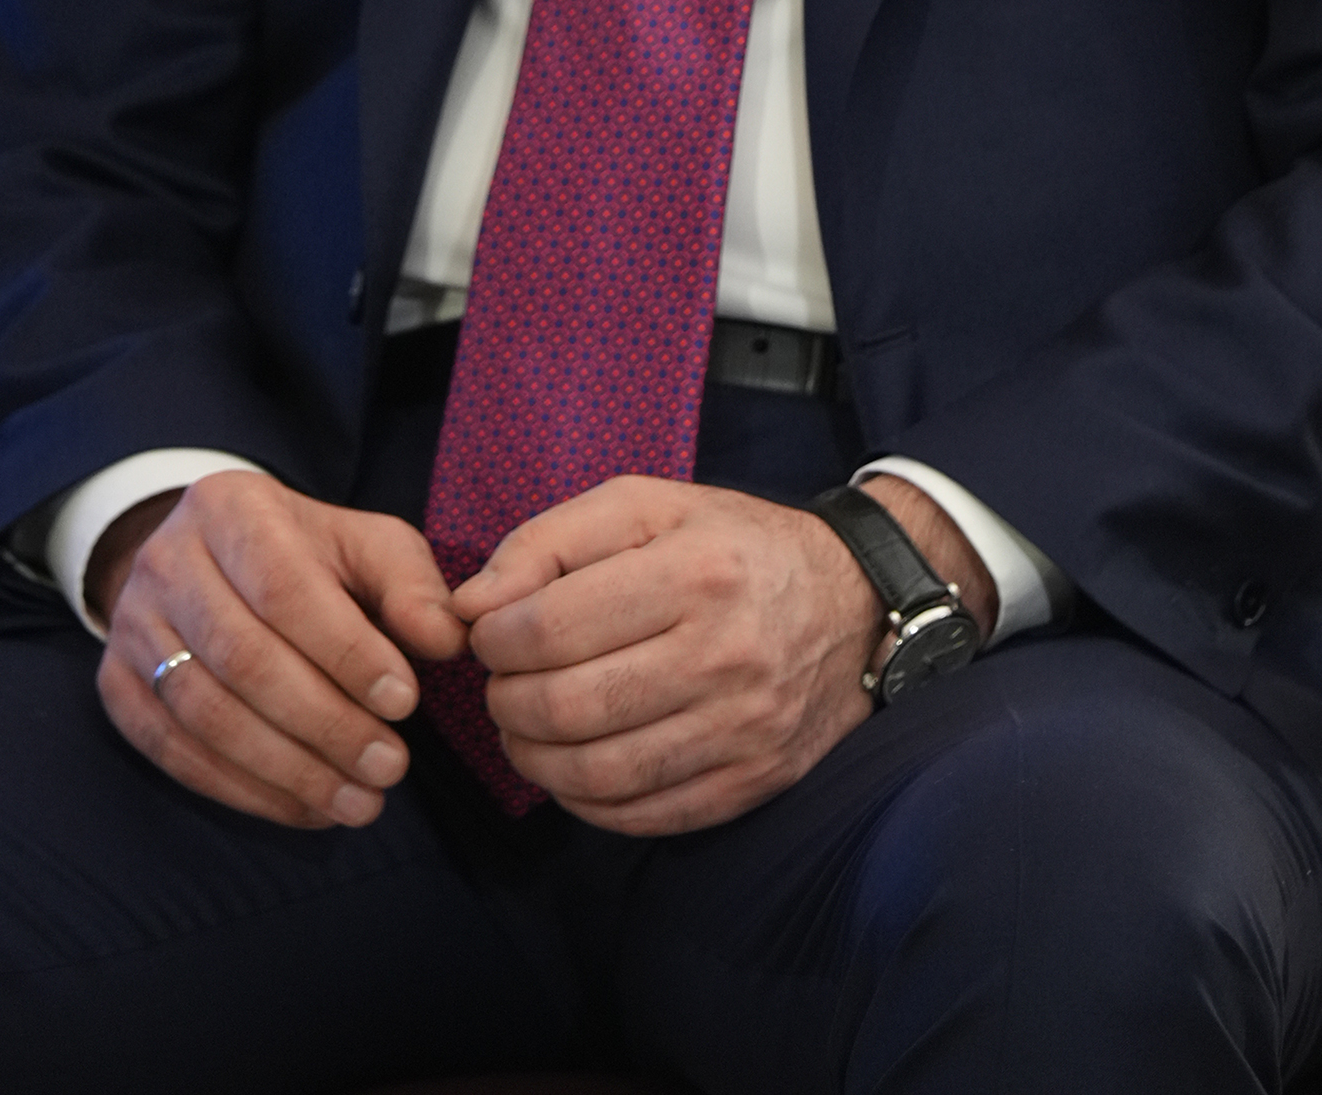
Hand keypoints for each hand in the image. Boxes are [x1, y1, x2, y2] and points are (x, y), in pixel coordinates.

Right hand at [93, 472, 467, 831]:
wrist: (211, 560)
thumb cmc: (307, 556)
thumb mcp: (365, 545)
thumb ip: (410, 587)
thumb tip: (446, 640)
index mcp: (230, 508)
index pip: (284, 587)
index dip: (345, 652)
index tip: (405, 703)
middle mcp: (167, 560)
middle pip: (242, 657)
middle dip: (324, 723)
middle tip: (391, 768)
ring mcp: (131, 625)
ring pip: (205, 714)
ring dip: (288, 770)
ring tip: (360, 802)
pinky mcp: (116, 684)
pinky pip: (173, 752)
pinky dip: (244, 792)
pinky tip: (306, 809)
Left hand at [454, 477, 884, 834]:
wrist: (852, 603)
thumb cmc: (730, 545)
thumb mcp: (646, 505)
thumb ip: (548, 541)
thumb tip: (470, 605)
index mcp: (695, 572)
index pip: (551, 627)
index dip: (494, 640)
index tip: (487, 635)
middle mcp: (725, 655)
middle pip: (568, 708)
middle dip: (506, 703)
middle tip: (500, 685)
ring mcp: (744, 730)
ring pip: (600, 774)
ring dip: (534, 759)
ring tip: (524, 728)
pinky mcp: (752, 783)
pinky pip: (644, 816)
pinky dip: (586, 803)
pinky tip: (571, 767)